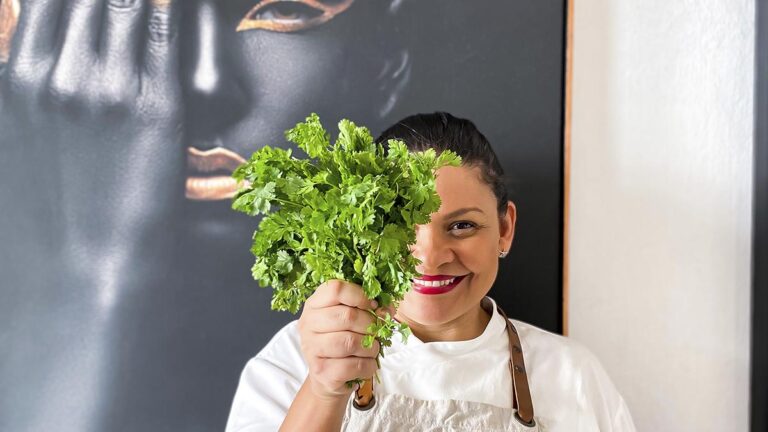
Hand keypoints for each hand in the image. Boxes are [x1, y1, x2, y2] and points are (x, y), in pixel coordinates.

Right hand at [0, 0, 183, 280]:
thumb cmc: (50, 215)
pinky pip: (168, 30)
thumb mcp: (15, 140)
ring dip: (148, 1)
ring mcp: (107, 89)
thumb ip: (25, 90)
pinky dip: (179, 10)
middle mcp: (56, 74)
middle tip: (135, 6)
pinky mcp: (156, 107)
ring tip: (160, 6)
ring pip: (128, 1)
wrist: (85, 274)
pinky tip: (185, 7)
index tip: (98, 3)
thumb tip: (37, 63)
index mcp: (16, 79)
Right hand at [298, 280, 380, 400]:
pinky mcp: (321, 370)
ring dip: (370, 347)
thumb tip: (385, 308)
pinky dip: (368, 365)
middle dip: (370, 324)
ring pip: (350, 342)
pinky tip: (368, 363)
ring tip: (372, 349)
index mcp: (314, 304)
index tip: (373, 305)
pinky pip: (352, 365)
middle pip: (347, 316)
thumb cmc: (342, 339)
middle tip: (377, 331)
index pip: (336, 289)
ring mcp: (311, 348)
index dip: (360, 295)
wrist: (327, 375)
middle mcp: (308, 324)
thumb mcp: (350, 317)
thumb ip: (368, 307)